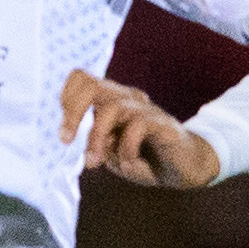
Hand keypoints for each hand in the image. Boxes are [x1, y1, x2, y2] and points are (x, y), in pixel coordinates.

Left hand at [60, 69, 220, 188]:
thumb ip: (96, 143)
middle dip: (73, 112)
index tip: (64, 130)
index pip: (82, 80)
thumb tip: (83, 137)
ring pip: (111, 109)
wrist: (185, 167)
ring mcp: (145, 108)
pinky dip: (126, 149)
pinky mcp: (163, 122)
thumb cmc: (144, 158)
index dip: (66, 99)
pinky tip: (131, 163)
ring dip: (97, 139)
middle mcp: (126, 98)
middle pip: (91, 85)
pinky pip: (137, 127)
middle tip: (66, 140)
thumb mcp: (111, 154)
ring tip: (94, 163)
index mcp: (111, 100)